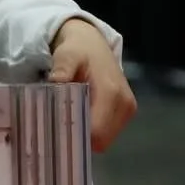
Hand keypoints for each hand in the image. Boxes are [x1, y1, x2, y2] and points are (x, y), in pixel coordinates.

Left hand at [48, 18, 135, 152]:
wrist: (93, 43)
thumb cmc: (78, 50)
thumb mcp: (66, 55)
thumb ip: (62, 69)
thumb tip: (56, 82)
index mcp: (112, 93)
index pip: (96, 132)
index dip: (75, 135)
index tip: (56, 131)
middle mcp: (125, 105)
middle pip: (101, 141)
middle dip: (79, 138)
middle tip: (59, 128)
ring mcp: (128, 110)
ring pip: (105, 141)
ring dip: (86, 136)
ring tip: (68, 120)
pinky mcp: (127, 112)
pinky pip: (108, 134)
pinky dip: (93, 131)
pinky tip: (79, 117)